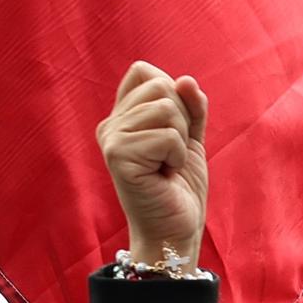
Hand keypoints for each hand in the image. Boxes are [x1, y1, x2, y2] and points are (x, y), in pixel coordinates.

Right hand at [96, 61, 208, 264]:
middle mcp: (110, 124)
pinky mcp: (118, 155)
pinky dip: (177, 156)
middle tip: (171, 154)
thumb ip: (191, 107)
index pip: (144, 71)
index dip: (172, 94)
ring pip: (166, 108)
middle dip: (182, 120)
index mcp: (122, 116)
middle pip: (160, 85)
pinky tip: (164, 175)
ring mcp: (111, 139)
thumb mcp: (191, 138)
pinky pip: (167, 136)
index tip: (173, 132)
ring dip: (180, 140)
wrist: (175, 231)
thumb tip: (185, 80)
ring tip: (167, 166)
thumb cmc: (180, 188)